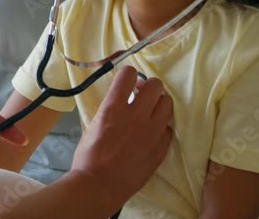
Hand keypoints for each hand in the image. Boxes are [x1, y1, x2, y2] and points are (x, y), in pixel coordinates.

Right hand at [71, 66, 172, 205]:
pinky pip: (169, 129)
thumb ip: (111, 108)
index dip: (128, 74)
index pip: (129, 73)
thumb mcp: (94, 123)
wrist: (99, 185)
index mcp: (114, 107)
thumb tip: (121, 98)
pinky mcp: (161, 148)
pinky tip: (152, 133)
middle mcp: (136, 115)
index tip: (128, 81)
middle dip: (148, 86)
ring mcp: (152, 132)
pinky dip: (161, 127)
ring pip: (167, 104)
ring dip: (158, 104)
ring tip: (149, 112)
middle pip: (155, 85)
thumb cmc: (89, 156)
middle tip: (141, 95)